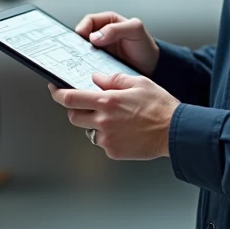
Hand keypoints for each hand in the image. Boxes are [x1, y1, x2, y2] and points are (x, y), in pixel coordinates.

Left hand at [49, 71, 178, 159]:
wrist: (175, 131)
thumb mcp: (138, 82)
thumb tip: (96, 78)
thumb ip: (114, 79)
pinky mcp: (114, 151)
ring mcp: (108, 138)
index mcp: (107, 101)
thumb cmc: (160, 106)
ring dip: (94, 123)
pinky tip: (124, 130)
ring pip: (88, 130)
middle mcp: (104, 121)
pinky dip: (108, 136)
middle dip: (76, 110)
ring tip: (114, 119)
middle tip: (88, 105)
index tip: (54, 89)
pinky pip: (102, 142)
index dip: (57, 93)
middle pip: (73, 116)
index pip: (70, 98)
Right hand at [74, 12, 159, 75]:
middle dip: (77, 44)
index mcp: (108, 22)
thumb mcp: (135, 30)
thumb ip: (116, 29)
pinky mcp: (99, 64)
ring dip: (80, 57)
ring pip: (82, 51)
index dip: (84, 28)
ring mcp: (99, 50)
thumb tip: (95, 36)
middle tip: (76, 52)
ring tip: (79, 63)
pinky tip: (86, 71)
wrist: (152, 67)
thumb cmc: (145, 46)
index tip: (84, 38)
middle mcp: (101, 35)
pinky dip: (85, 67)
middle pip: (82, 37)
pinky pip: (87, 64)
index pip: (89, 21)